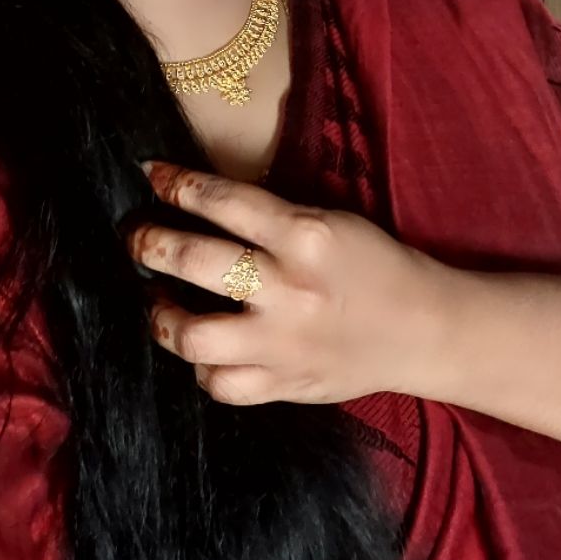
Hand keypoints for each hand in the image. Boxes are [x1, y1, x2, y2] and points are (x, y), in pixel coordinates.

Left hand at [126, 163, 454, 406]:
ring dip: (161, 315)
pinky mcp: (285, 385)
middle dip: (150, 243)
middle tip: (137, 238)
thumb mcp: (330, 222)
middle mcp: (289, 289)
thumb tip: (198, 206)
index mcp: (306, 236)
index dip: (176, 183)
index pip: (223, 200)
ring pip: (193, 336)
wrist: (423, 330)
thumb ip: (270, 219)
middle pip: (194, 262)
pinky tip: (203, 353)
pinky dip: (203, 369)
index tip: (151, 174)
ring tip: (156, 301)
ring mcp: (283, 344)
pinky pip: (220, 384)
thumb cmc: (374, 266)